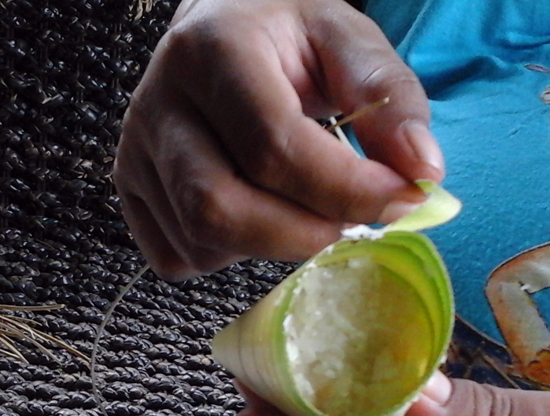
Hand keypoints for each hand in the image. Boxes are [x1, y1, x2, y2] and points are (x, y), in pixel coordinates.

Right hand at [114, 0, 443, 280]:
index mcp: (212, 49)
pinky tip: (256, 213)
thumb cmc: (286, 35)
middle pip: (217, 207)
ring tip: (303, 206)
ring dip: (269, 246)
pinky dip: (229, 255)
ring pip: (200, 239)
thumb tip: (421, 173)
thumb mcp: (348, 41)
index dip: (343, 189)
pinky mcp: (127, 189)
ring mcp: (134, 151)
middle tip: (349, 222)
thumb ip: (390, 99)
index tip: (400, 200)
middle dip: (300, 235)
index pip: (272, 146)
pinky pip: (178, 257)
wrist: (218, 24)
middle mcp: (157, 103)